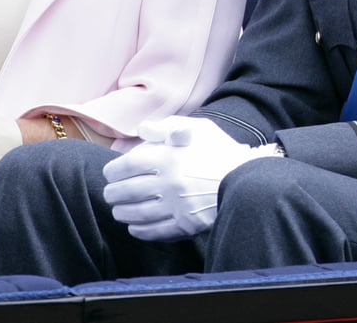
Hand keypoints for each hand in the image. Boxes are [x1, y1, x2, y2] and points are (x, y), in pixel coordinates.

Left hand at [102, 116, 280, 240]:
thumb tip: (141, 129)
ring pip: (137, 213)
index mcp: (168, 157)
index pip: (128, 166)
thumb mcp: (197, 128)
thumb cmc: (220, 150)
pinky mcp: (185, 224)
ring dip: (122, 212)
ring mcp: (176, 206)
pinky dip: (140, 230)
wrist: (247, 178)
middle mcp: (169, 182)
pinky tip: (134, 227)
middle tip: (109, 194)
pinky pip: (155, 231)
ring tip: (118, 210)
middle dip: (113, 193)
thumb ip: (167, 126)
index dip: (113, 171)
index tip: (109, 173)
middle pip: (128, 191)